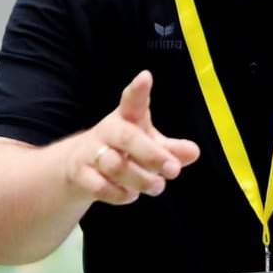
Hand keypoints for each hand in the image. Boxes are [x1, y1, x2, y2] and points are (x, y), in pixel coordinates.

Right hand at [70, 71, 200, 204]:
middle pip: (127, 138)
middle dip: (152, 155)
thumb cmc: (123, 151)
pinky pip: (100, 187)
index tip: (145, 78)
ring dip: (140, 179)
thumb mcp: (149, 146)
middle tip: (173, 169)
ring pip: (115, 166)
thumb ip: (171, 150)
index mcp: (126, 118)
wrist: (79, 167)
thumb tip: (194, 152)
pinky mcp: (80, 175)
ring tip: (157, 186)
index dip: (138, 90)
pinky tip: (130, 194)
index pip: (131, 101)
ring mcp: (91, 153)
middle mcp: (108, 131)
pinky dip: (119, 194)